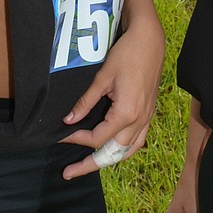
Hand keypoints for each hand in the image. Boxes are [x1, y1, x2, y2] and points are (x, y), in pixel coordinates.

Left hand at [60, 14, 163, 179]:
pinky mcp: (150, 112)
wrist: (149, 40)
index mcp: (126, 113)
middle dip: (90, 164)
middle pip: (113, 153)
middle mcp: (139, 120)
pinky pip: (138, 140)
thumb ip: (86, 102)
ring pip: (128, 150)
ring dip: (109, 159)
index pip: (97, 139)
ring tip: (90, 165)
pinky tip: (112, 147)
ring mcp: (147, 117)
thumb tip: (69, 120)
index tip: (62, 135)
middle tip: (70, 171)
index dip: (77, 139)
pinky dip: (124, 149)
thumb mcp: (102, 77)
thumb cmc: (126, 54)